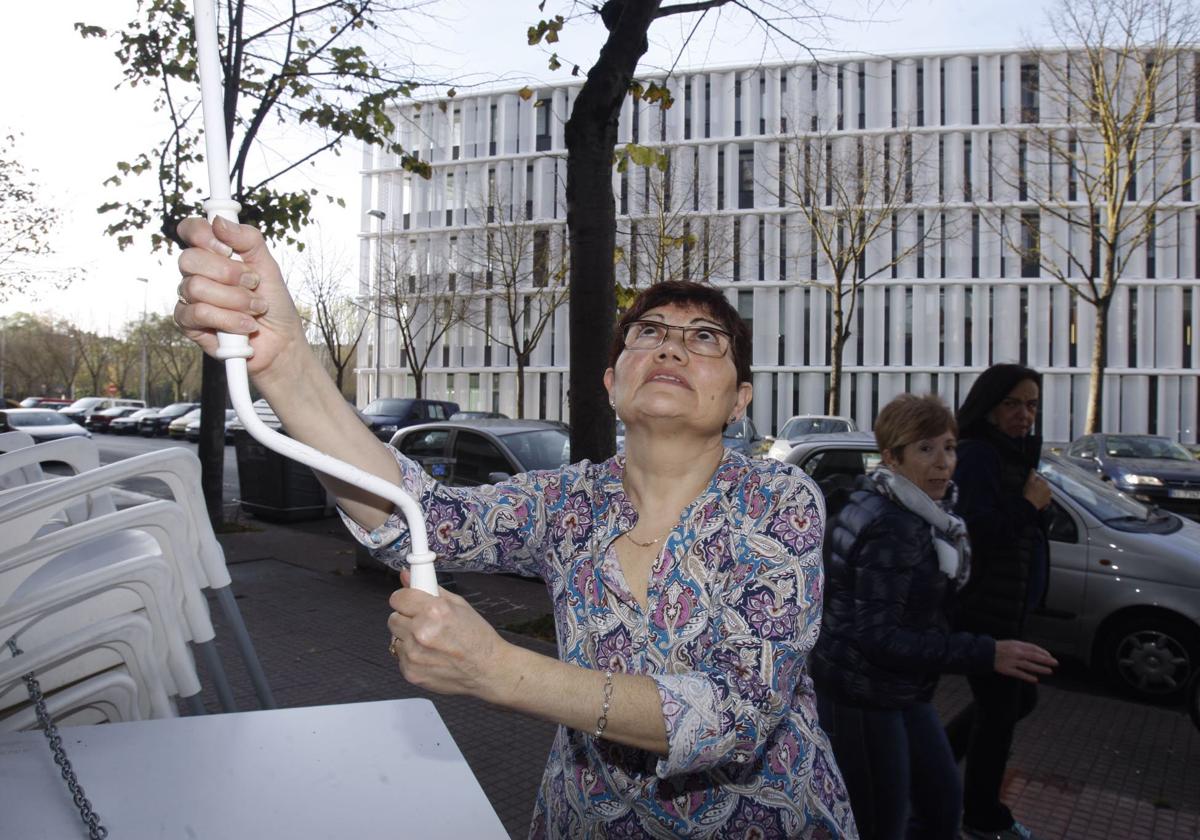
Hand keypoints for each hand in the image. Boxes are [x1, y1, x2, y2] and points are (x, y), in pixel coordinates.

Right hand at [173, 216, 307, 385]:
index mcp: (213, 253)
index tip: (225, 247)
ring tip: (255, 308)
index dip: (202, 234)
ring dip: (235, 300)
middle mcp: (197, 273)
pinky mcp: (189, 323)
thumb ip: (247, 239)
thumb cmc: (273, 302)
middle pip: (189, 259)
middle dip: (228, 273)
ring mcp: (190, 298)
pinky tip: (245, 325)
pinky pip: (198, 313)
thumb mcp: (267, 265)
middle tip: (253, 284)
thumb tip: (219, 220)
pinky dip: (228, 320)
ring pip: (196, 288)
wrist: (281, 340)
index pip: (191, 230)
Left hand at [386, 568, 507, 697]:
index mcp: (435, 611)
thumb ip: (430, 590)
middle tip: (424, 622)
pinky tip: (430, 655)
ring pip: (395, 637)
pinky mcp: (410, 673)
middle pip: (393, 618)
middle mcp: (421, 633)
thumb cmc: (478, 638)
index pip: (398, 598)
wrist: (487, 670)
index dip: (405, 598)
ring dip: (407, 637)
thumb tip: (407, 576)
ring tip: (429, 641)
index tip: (409, 601)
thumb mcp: (459, 605)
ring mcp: (414, 655)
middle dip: (406, 618)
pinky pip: (400, 656)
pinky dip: (411, 655)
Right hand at [994, 639, 1057, 682]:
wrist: (984, 652)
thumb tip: (1035, 652)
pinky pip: (1019, 674)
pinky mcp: (1007, 669)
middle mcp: (1015, 652)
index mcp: (1016, 645)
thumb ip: (1022, 647)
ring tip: (1049, 671)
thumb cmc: (998, 647)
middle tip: (1055, 663)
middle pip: (1033, 656)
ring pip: (1028, 665)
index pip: (1033, 648)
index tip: (1049, 656)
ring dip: (1040, 668)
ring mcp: (1011, 661)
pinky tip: (1035, 679)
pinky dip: (1028, 676)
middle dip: (1045, 660)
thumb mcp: (1010, 643)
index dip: (1042, 652)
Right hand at [1023, 470, 1051, 509]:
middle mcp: (1048, 488)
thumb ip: (1032, 475)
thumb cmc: (1028, 492)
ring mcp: (1049, 495)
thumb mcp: (1029, 482)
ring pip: (1044, 491)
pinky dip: (1042, 498)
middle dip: (1039, 486)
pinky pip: (1045, 498)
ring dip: (1041, 492)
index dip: (1034, 481)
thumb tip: (1033, 469)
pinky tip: (1037, 500)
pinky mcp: (1048, 502)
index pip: (1039, 479)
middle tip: (1032, 490)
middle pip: (1043, 485)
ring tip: (1035, 495)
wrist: (1030, 505)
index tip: (1030, 484)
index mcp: (1044, 482)